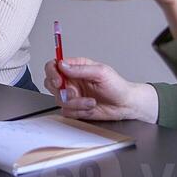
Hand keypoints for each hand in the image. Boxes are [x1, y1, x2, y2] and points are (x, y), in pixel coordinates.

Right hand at [43, 56, 157, 122]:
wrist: (125, 105)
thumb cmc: (117, 86)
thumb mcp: (101, 73)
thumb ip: (80, 69)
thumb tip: (62, 65)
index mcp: (77, 67)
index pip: (54, 66)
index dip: (52, 73)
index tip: (59, 81)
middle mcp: (72, 80)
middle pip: (51, 83)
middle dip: (63, 91)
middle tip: (75, 93)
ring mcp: (73, 95)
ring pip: (59, 100)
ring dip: (76, 103)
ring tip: (90, 102)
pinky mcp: (75, 108)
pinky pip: (67, 111)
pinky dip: (79, 111)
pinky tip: (90, 108)